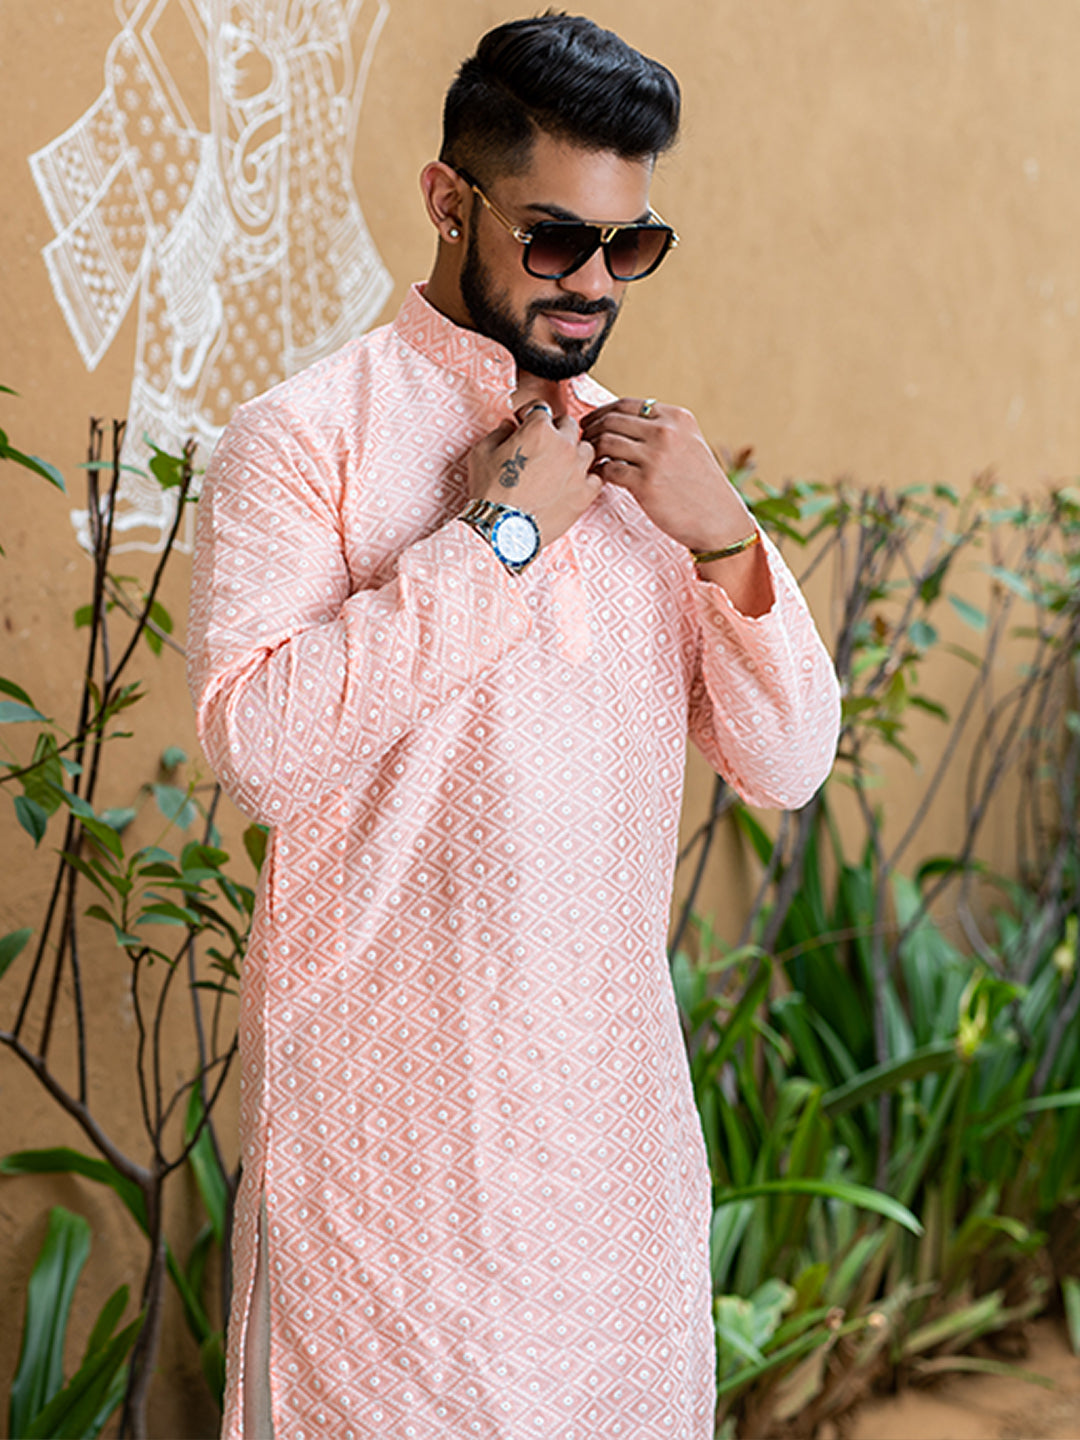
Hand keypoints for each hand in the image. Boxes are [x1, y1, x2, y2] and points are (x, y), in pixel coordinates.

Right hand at [467, 403, 599, 545]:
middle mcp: (564, 444)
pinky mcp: (585, 493)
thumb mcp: (482, 453)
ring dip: (574, 454)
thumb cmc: (490, 492)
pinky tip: (573, 485)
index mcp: (539, 429)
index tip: (527, 423)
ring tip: (560, 467)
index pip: (541, 409)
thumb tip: (508, 426)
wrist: (502, 530)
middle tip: (544, 446)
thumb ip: (499, 433)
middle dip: (556, 431)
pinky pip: (595, 478)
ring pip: (587, 449)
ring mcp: (578, 469)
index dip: (532, 416)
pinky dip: (586, 479)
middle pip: (569, 425)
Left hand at [581, 397, 773, 615]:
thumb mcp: (689, 443)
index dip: (601, 412)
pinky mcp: (646, 483)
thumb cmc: (700, 485)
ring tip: (588, 461)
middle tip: (581, 442)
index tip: (590, 423)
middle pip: (612, 420)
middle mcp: (666, 432)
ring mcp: (656, 457)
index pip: (626, 405)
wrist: (719, 518)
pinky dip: (598, 472)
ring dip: (591, 450)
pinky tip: (597, 478)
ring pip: (606, 442)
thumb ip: (662, 429)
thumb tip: (622, 421)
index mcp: (676, 417)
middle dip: (591, 429)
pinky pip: (608, 470)